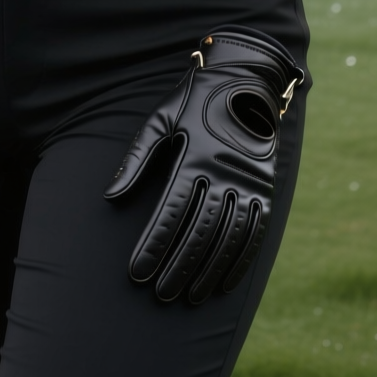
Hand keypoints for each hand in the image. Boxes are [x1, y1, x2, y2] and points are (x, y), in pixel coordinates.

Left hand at [105, 27, 302, 304]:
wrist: (246, 80)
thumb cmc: (194, 101)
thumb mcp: (160, 119)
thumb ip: (136, 158)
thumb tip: (110, 196)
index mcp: (195, 154)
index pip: (172, 211)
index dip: (154, 244)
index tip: (138, 272)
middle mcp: (224, 171)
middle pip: (200, 230)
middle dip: (178, 265)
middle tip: (161, 293)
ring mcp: (248, 181)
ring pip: (228, 236)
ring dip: (208, 270)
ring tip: (188, 295)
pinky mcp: (266, 188)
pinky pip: (255, 232)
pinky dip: (240, 260)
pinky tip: (224, 283)